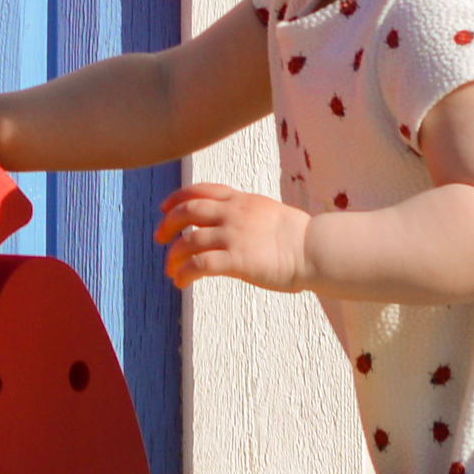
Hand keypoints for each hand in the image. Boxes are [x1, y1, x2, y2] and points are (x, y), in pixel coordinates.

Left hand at [155, 182, 309, 292]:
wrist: (314, 249)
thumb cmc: (300, 236)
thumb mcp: (269, 212)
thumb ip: (248, 214)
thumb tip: (237, 222)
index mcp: (241, 200)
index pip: (201, 191)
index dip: (178, 197)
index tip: (164, 206)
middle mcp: (233, 214)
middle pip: (187, 212)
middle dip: (168, 224)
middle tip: (159, 237)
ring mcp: (233, 236)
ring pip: (188, 241)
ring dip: (173, 256)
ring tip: (171, 269)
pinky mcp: (236, 260)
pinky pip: (198, 265)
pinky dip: (184, 273)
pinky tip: (181, 282)